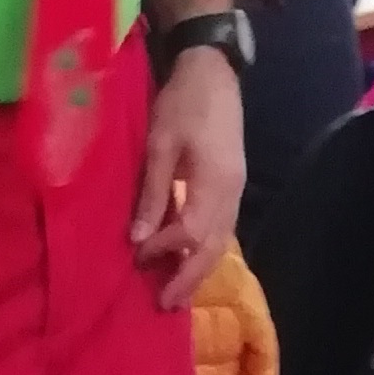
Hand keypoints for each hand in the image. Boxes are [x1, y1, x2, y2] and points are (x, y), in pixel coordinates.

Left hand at [131, 46, 245, 310]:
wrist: (213, 69)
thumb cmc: (183, 101)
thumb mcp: (160, 144)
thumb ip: (152, 193)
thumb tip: (137, 239)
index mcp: (214, 182)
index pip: (190, 232)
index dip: (164, 249)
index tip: (137, 256)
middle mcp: (231, 193)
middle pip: (212, 249)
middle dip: (188, 279)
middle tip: (164, 305)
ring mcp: (235, 190)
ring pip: (220, 243)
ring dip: (198, 270)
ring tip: (177, 294)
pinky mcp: (232, 186)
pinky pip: (221, 229)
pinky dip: (204, 251)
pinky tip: (188, 261)